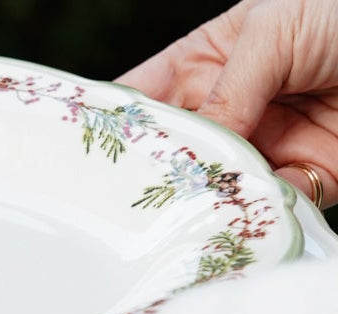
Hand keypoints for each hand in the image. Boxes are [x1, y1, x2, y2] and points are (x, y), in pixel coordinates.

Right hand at [120, 0, 337, 204]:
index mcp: (210, 62)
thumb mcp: (276, 28)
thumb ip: (227, 89)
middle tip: (112, 206)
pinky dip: (249, 219)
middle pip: (172, 154)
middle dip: (146, 178)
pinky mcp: (302, 182)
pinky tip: (226, 224)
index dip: (111, 126)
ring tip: (168, 220)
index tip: (73, 158)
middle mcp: (231, 110)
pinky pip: (264, 210)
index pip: (145, 100)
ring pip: (212, 189)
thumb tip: (189, 150)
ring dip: (196, 204)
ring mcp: (264, 148)